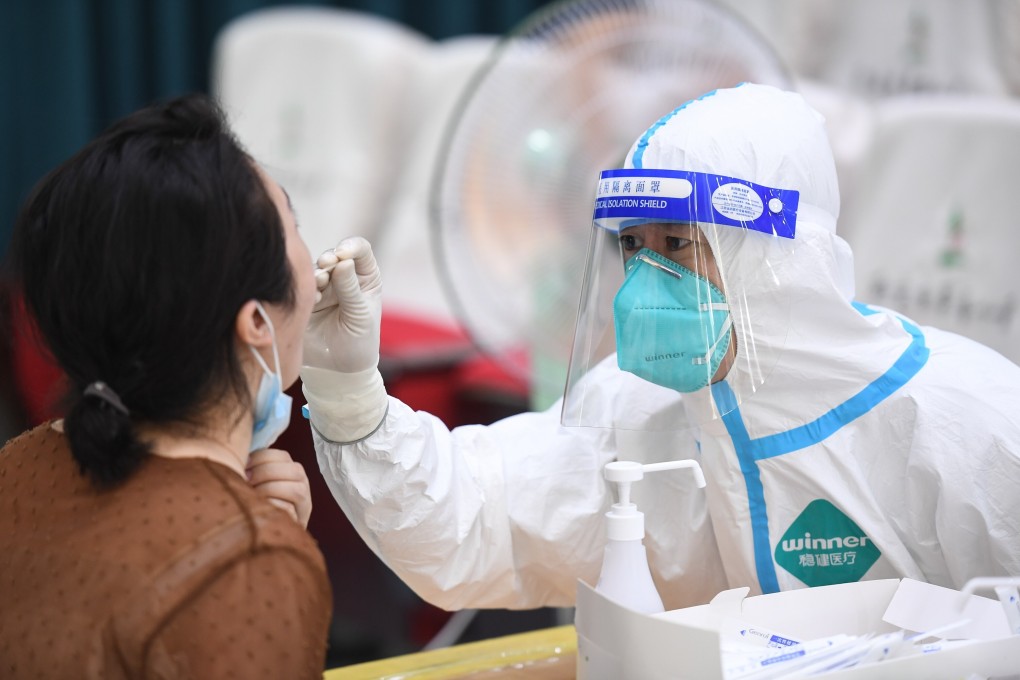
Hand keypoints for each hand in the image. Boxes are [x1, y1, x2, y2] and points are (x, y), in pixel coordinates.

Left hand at [246, 448, 311, 527]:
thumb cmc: (256, 502)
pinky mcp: (299, 520)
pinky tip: (258, 507)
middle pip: (294, 470)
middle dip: (265, 472)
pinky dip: (272, 506)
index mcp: (291, 469)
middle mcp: (302, 484)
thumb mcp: (255, 480)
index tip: (244, 465)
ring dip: (270, 489)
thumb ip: (252, 468)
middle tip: (246, 480)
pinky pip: (289, 510)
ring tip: (252, 494)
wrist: (267, 534)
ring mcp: (304, 503)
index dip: (261, 457)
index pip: (282, 456)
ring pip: (296, 490)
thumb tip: (235, 455)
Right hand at [304, 236, 381, 373]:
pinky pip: (301, 286)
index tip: (344, 254)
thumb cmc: (359, 343)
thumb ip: (350, 289)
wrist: (338, 370)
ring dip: (317, 272)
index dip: (351, 247)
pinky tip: (311, 298)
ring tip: (320, 283)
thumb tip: (342, 262)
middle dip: (330, 257)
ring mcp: (323, 288)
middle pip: (334, 255)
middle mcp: (344, 278)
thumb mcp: (359, 315)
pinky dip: (305, 287)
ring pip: (315, 269)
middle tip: (327, 264)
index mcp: (364, 278)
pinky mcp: (305, 299)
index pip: (359, 250)